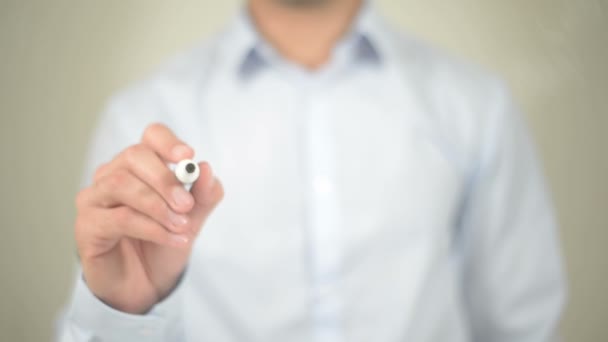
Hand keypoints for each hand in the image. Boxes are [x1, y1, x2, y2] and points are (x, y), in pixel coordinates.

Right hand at [74, 123, 223, 313]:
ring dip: (157, 206)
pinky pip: (118, 218)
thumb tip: (205, 169)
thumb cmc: (164, 244)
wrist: (147, 285)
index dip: (168, 142)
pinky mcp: (86, 225)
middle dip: (164, 179)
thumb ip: (203, 195)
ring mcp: (95, 198)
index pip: (151, 136)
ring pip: (121, 184)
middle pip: (134, 156)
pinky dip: (151, 228)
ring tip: (182, 226)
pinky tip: (174, 239)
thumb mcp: (192, 219)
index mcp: (141, 166)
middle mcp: (113, 174)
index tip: (187, 156)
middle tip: (186, 205)